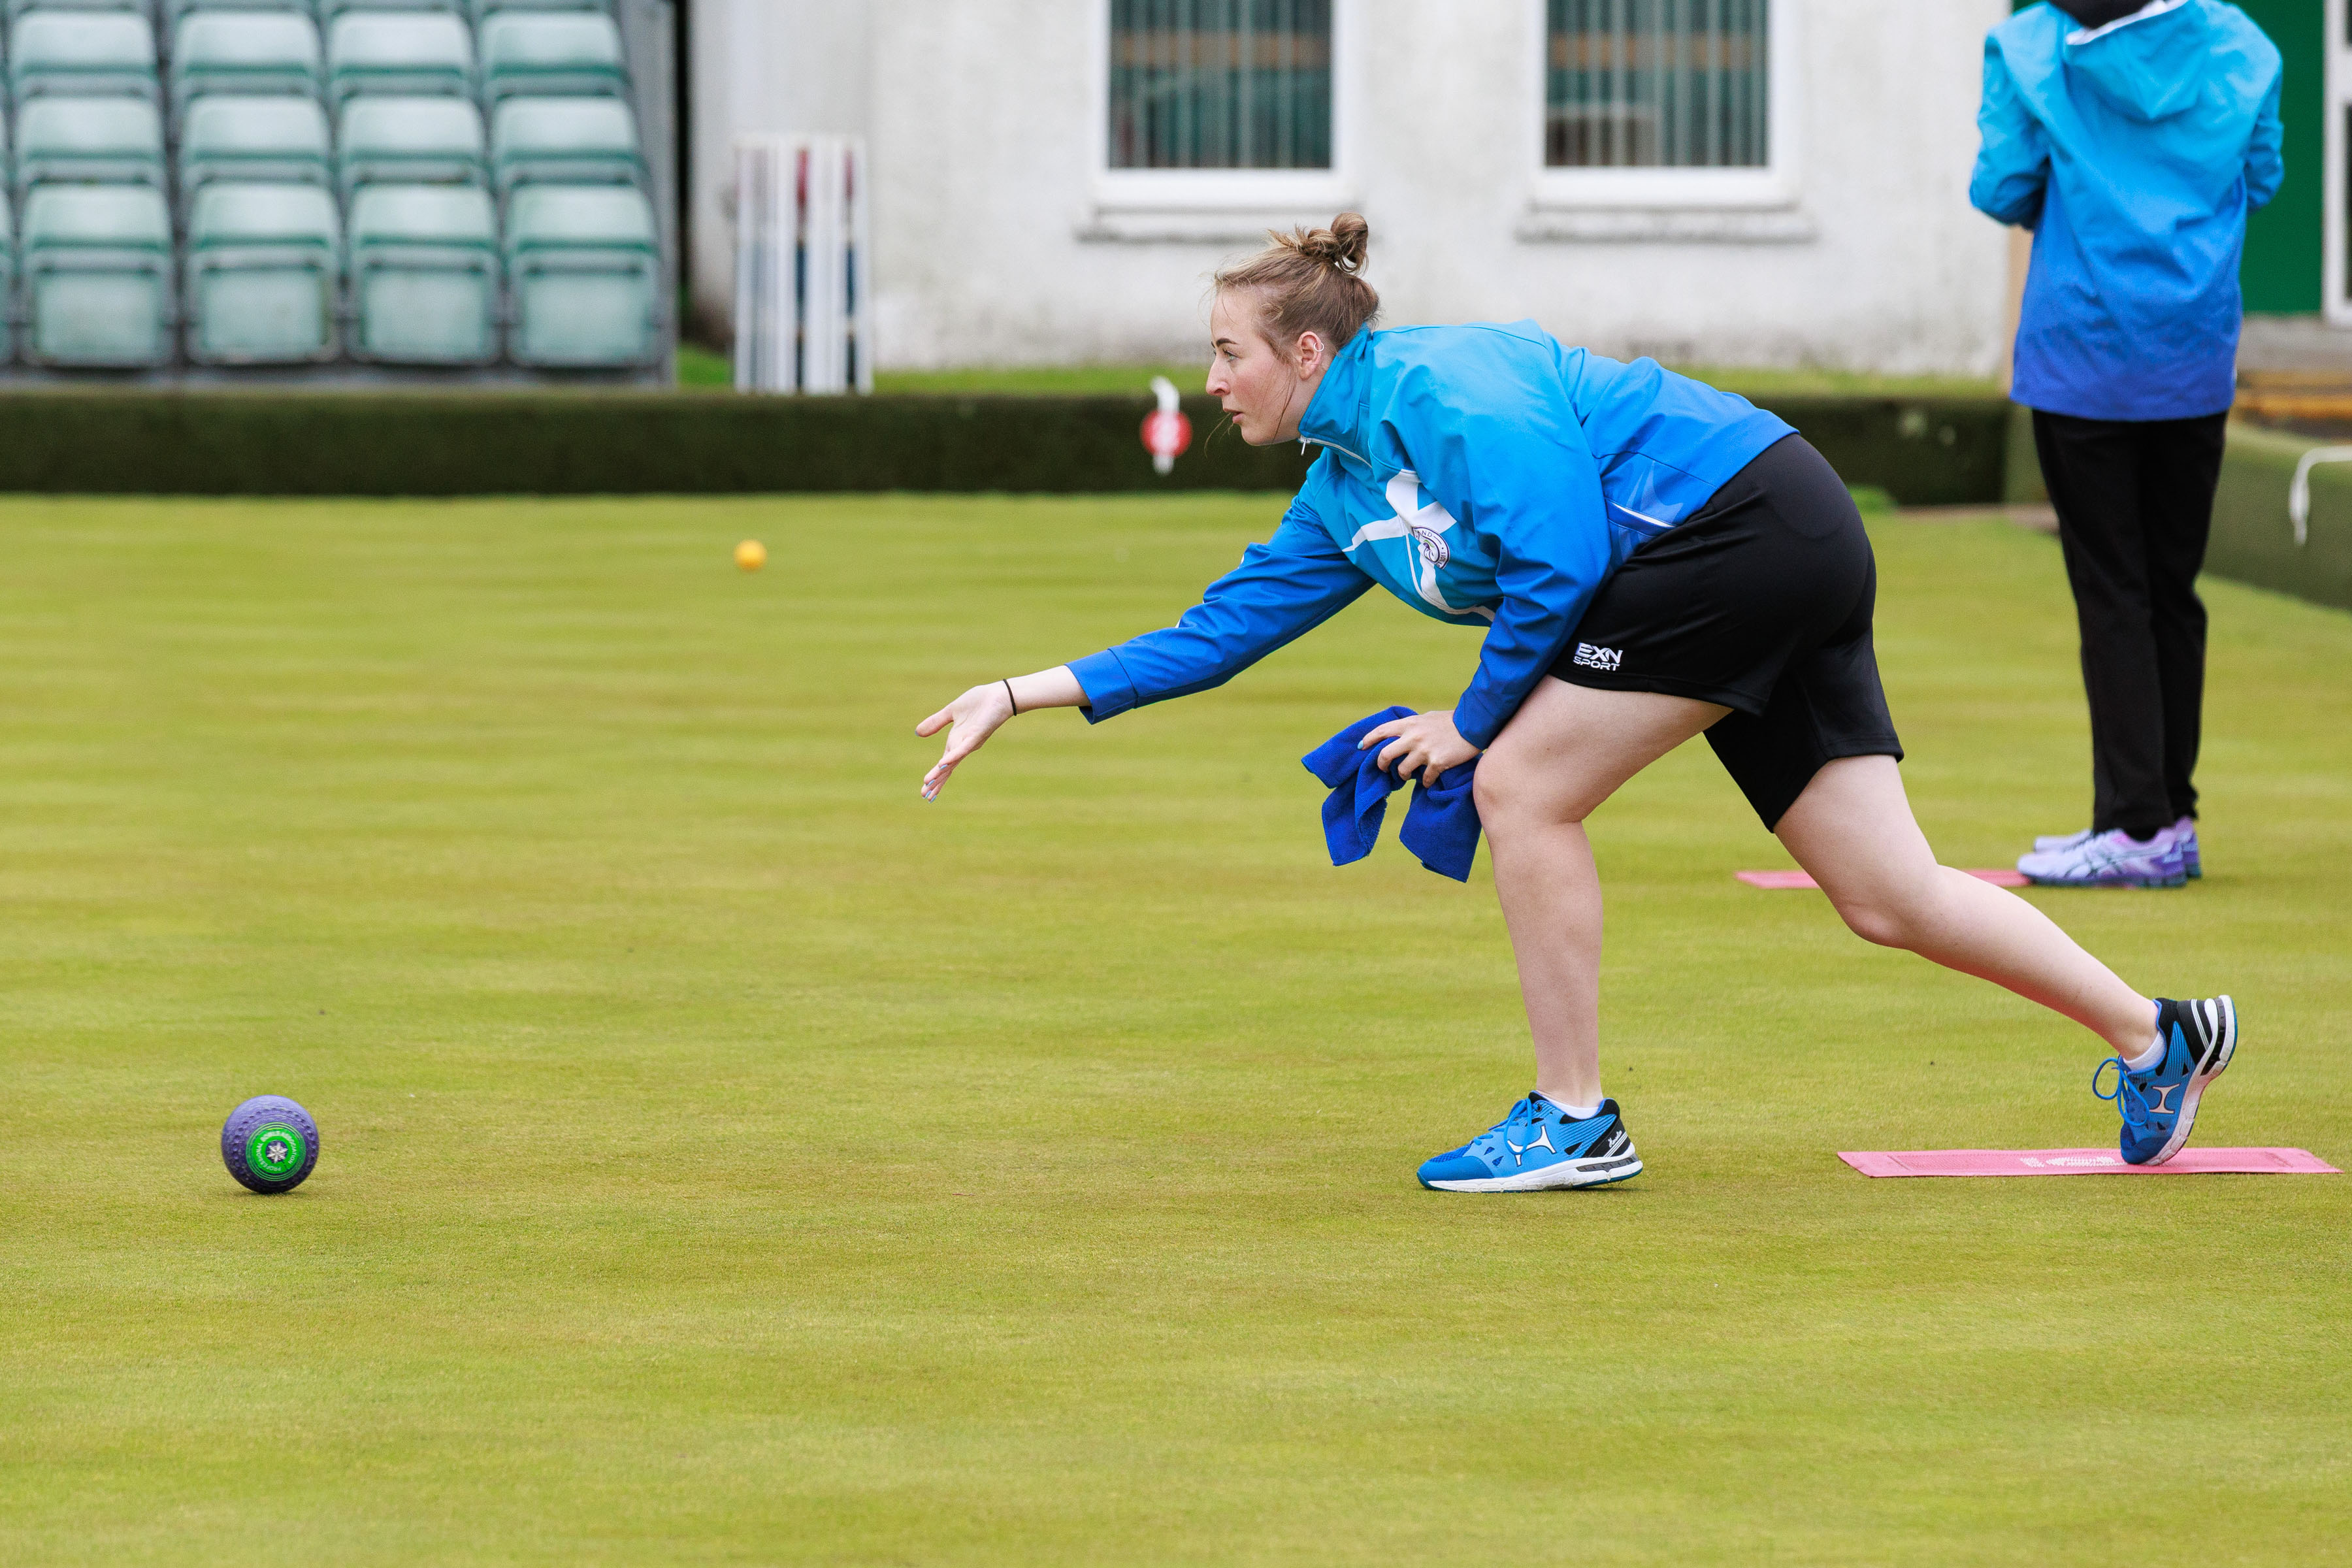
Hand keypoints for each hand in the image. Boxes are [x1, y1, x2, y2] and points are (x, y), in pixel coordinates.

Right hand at [916, 682, 1015, 799]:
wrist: (998, 695)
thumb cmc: (978, 703)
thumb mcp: (951, 712)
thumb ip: (935, 722)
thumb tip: (917, 733)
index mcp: (956, 742)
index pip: (943, 764)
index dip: (935, 776)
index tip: (925, 790)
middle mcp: (963, 746)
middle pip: (947, 768)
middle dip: (936, 782)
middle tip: (924, 796)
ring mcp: (970, 742)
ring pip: (953, 761)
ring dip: (941, 773)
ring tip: (929, 784)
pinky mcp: (977, 735)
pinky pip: (964, 748)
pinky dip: (954, 756)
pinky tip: (943, 764)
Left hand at [1361, 708, 1478, 786]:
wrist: (1473, 726)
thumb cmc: (1451, 721)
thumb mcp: (1427, 718)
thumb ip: (1413, 726)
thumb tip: (1402, 732)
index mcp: (1410, 724)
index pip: (1382, 731)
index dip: (1369, 739)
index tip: (1361, 747)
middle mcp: (1413, 737)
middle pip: (1385, 755)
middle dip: (1381, 764)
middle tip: (1383, 769)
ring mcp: (1424, 751)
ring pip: (1402, 770)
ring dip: (1402, 775)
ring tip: (1407, 775)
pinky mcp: (1437, 763)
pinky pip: (1424, 779)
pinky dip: (1425, 782)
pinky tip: (1428, 780)